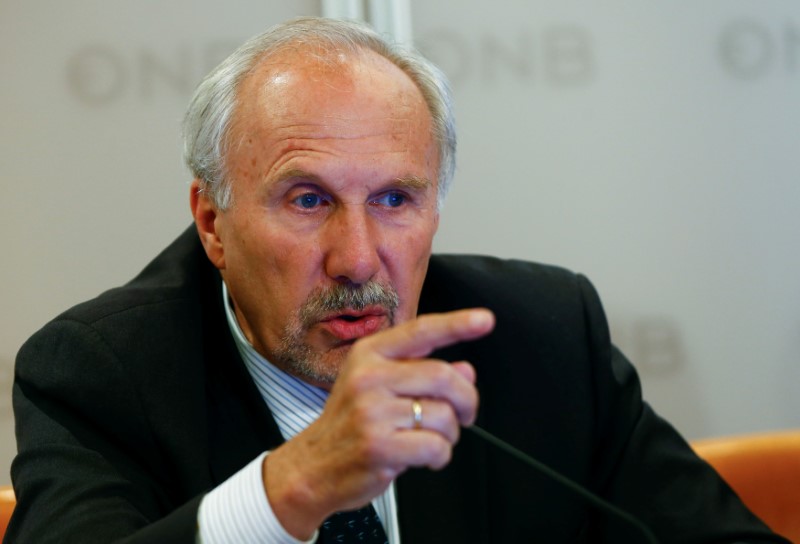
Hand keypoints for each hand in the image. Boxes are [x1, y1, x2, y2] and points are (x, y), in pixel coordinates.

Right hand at [263, 308, 494, 538]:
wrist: (313, 467)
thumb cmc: (350, 425)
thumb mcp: (378, 388)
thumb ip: (421, 374)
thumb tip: (465, 371)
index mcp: (369, 355)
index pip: (421, 331)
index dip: (457, 324)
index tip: (484, 319)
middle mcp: (369, 377)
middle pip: (443, 376)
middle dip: (466, 400)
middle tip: (465, 414)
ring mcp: (372, 411)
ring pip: (443, 415)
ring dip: (450, 433)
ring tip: (432, 439)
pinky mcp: (379, 445)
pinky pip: (435, 446)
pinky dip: (440, 456)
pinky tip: (425, 456)